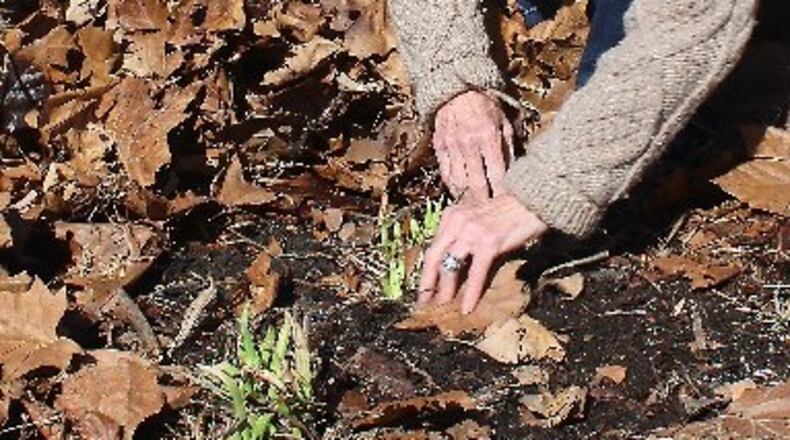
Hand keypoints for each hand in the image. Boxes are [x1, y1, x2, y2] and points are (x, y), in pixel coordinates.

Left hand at [418, 194, 548, 313]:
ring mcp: (471, 231)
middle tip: (423, 300)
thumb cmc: (508, 213)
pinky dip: (471, 293)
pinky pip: (475, 273)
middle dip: (427, 281)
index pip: (434, 246)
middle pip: (434, 256)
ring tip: (443, 305)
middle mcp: (457, 221)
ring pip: (450, 265)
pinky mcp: (488, 243)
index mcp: (452, 215)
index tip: (424, 285)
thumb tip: (456, 265)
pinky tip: (467, 307)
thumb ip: (464, 236)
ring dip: (446, 289)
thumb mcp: (478, 219)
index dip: (426, 268)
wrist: (533, 202)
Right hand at [433, 91, 513, 202]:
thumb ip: (508, 147)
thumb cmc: (485, 107)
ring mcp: (452, 145)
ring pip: (458, 181)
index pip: (496, 173)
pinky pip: (445, 172)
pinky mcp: (439, 145)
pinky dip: (452, 185)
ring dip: (466, 196)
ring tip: (473, 207)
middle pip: (476, 182)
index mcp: (489, 137)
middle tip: (487, 214)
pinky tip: (459, 192)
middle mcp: (469, 143)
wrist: (457, 90)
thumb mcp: (504, 123)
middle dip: (483, 201)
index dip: (500, 192)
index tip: (504, 205)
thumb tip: (514, 172)